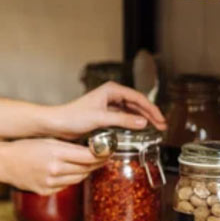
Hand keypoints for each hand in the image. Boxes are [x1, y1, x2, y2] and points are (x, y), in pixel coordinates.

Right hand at [0, 137, 107, 195]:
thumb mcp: (47, 140)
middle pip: (85, 168)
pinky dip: (71, 179)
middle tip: (103, 158)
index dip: (101, 155)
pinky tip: (71, 173)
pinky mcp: (46, 190)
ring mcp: (50, 182)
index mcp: (55, 152)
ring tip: (89, 165)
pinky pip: (65, 186)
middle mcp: (55, 169)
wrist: (3, 161)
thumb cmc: (24, 147)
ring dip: (85, 172)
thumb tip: (88, 149)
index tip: (108, 152)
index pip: (87, 156)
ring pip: (77, 178)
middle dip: (96, 163)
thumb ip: (67, 146)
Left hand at [49, 81, 166, 140]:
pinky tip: (138, 130)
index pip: (138, 98)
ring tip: (154, 129)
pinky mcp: (104, 114)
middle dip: (150, 114)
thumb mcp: (100, 118)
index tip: (161, 120)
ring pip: (131, 110)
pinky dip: (132, 123)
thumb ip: (122, 120)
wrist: (57, 123)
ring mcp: (107, 104)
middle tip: (162, 126)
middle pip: (136, 103)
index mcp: (111, 90)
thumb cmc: (73, 117)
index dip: (152, 109)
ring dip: (142, 119)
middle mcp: (110, 95)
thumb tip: (143, 122)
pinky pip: (123, 117)